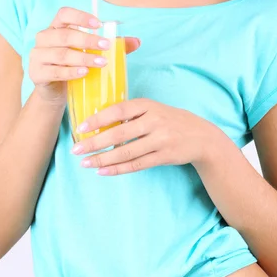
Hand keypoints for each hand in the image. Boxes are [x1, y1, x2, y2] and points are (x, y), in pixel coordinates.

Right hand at [28, 6, 140, 106]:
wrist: (55, 90)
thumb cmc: (73, 64)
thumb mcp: (91, 52)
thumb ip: (112, 45)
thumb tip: (137, 41)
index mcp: (56, 27)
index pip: (64, 14)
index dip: (80, 16)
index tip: (99, 24)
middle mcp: (44, 38)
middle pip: (65, 34)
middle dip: (88, 40)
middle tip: (106, 46)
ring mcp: (37, 55)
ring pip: (61, 53)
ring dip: (83, 58)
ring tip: (101, 63)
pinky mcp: (36, 73)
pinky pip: (54, 71)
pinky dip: (71, 72)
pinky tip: (84, 73)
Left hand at [70, 98, 214, 174]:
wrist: (201, 136)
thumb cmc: (169, 120)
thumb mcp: (153, 109)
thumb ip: (131, 114)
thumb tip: (98, 122)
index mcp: (148, 105)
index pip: (118, 110)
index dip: (98, 119)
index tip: (80, 128)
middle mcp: (154, 121)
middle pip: (119, 133)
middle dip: (94, 143)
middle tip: (75, 150)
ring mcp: (160, 140)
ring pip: (126, 152)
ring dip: (103, 159)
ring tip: (85, 163)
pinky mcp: (164, 156)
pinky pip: (136, 165)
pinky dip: (118, 169)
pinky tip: (103, 171)